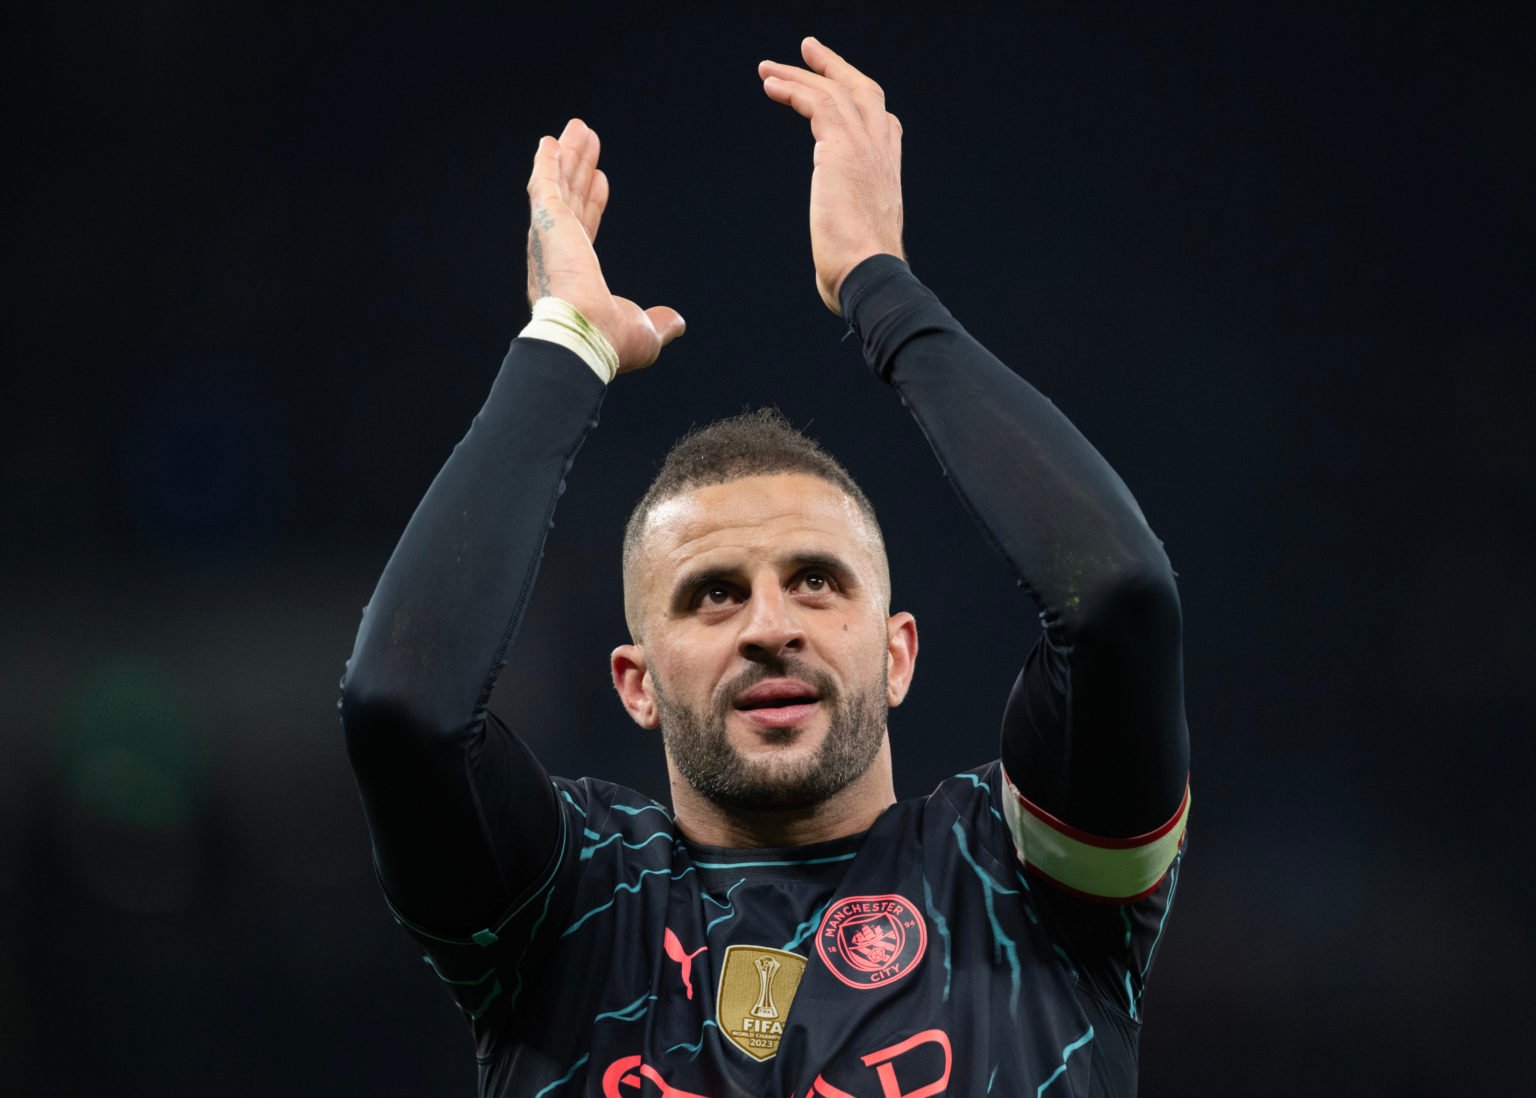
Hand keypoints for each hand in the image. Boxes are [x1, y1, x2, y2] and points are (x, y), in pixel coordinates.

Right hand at [525, 118, 684, 373]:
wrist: (585, 336)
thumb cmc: (610, 341)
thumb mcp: (646, 331)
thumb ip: (660, 322)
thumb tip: (678, 322)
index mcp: (576, 279)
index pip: (586, 230)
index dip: (593, 204)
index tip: (601, 180)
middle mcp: (557, 256)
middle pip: (572, 201)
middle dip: (577, 171)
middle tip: (586, 141)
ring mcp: (549, 238)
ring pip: (559, 187)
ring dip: (567, 158)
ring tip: (578, 129)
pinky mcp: (546, 223)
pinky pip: (544, 186)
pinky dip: (545, 164)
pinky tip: (549, 143)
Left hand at [759, 38, 905, 314]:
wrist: (870, 274)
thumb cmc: (860, 275)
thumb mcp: (858, 251)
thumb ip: (847, 248)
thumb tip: (833, 275)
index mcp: (887, 174)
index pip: (883, 124)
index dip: (860, 102)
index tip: (837, 91)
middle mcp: (882, 153)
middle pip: (863, 92)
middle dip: (835, 68)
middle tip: (808, 49)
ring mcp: (865, 147)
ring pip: (834, 91)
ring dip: (799, 74)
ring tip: (768, 68)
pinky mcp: (841, 147)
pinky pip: (816, 103)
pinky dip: (792, 89)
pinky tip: (770, 85)